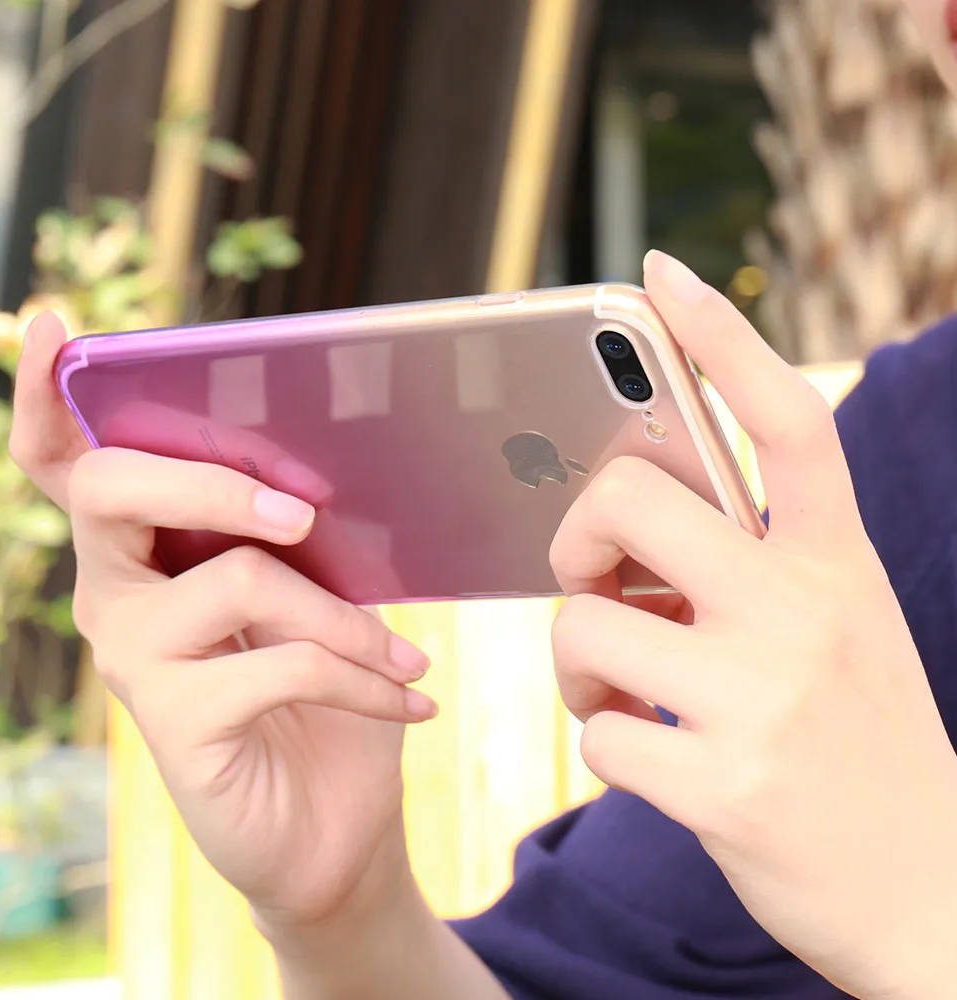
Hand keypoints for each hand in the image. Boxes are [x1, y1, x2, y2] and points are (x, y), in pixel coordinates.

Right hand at [9, 314, 435, 929]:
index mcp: (143, 546)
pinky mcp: (172, 724)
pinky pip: (283, 666)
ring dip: (345, 618)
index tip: (54, 323)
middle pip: (114, 489)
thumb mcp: (317, 593)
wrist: (335, 816)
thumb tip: (326, 467)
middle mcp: (112, 594)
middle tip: (305, 513)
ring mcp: (133, 659)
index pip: (67, 464)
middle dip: (215, 482)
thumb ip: (295, 533)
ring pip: (236, 579)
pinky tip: (411, 700)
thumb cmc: (325, 688)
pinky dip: (365, 678)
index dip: (43, 394)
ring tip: (406, 657)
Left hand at [550, 252, 956, 999]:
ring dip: (579, 661)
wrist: (931, 890)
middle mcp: (805, 611)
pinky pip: (595, 735)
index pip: (783, 418)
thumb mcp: (836, 626)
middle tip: (598, 580)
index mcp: (839, 561)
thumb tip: (626, 517)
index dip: (720, 336)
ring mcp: (766, 699)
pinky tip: (646, 755)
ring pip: (583, 624)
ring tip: (621, 691)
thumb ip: (753, 563)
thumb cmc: (858, 737)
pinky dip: (600, 741)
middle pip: (630, 498)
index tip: (659, 277)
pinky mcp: (726, 786)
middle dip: (579, 535)